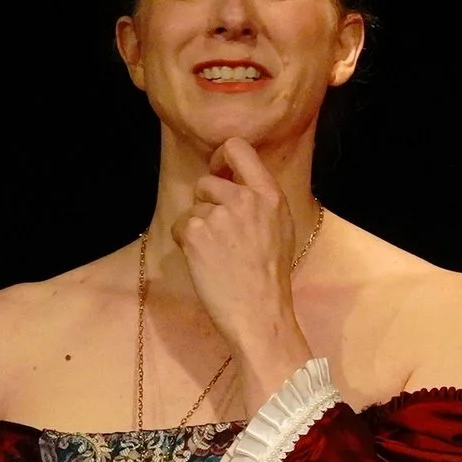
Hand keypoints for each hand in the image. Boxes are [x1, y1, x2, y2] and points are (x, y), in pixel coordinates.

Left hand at [173, 139, 314, 384]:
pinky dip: (186, 243)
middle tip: (218, 232)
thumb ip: (261, 202)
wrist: (260, 313)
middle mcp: (244, 199)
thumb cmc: (271, 278)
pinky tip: (205, 263)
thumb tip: (237, 183)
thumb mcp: (281, 230)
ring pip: (193, 208)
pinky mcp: (196, 232)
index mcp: (270, 196)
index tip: (218, 171)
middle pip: (208, 181)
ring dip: (197, 228)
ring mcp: (219, 215)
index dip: (221, 156)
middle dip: (206, 203)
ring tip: (216, 254)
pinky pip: (180, 226)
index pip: (238, 148)